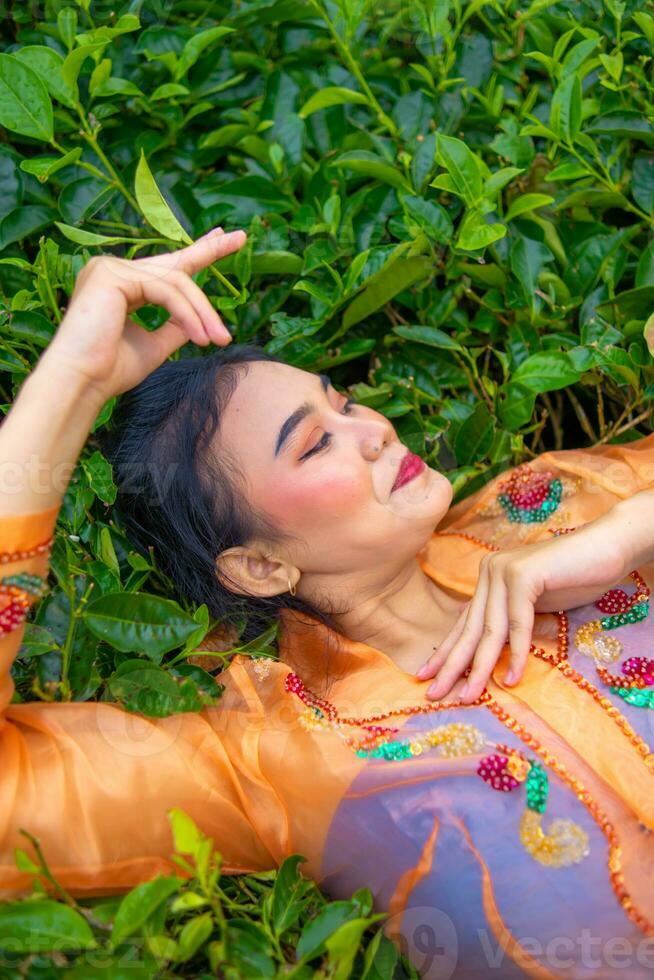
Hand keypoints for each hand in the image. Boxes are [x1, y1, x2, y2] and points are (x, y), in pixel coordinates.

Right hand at [42, 227, 245, 401]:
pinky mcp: (111, 274)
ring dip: (203, 312)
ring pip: (176, 282)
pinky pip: (165, 290)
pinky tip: (200, 335)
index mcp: (121, 284)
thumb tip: (201, 319)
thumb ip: (176, 326)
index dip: (196, 251)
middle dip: (209, 253)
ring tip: (220, 338)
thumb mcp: (155, 344)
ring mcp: (109, 267)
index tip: (222, 237)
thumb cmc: (111, 370)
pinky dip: (187, 313)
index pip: (165, 265)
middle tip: (240, 238)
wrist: (82, 383)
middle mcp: (113, 269)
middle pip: (174, 265)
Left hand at [417, 507, 636, 704]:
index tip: (427, 677)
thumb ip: (510, 618)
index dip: (445, 652)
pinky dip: (517, 653)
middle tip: (434, 695)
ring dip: (479, 668)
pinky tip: (511, 679)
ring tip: (468, 697)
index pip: (464, 623)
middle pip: (470, 629)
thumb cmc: (576, 578)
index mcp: (488, 579)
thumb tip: (487, 648)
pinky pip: (518, 623)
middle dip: (451, 666)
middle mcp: (489, 572)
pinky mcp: (524, 575)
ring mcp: (504, 571)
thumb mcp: (534, 603)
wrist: (608, 548)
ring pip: (491, 630)